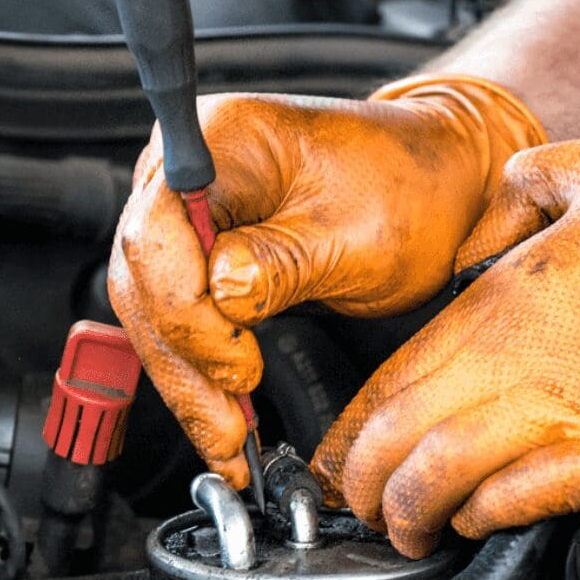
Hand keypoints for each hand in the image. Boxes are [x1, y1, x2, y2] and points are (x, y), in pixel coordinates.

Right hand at [107, 76, 545, 486]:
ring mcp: (185, 214)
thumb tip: (222, 296)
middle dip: (184, 363)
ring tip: (226, 441)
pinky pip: (177, 321)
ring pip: (151, 313)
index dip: (187, 310)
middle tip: (227, 427)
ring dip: (187, 382)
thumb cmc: (409, 188)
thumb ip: (283, 263)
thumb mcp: (360, 233)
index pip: (158, 232)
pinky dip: (199, 374)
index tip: (237, 364)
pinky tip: (222, 417)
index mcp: (220, 138)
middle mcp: (184, 171)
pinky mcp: (196, 256)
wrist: (436, 183)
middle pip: (144, 280)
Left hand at [314, 133, 579, 556]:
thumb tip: (499, 192)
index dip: (352, 423)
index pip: (395, 371)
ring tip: (401, 531)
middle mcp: (526, 360)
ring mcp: (575, 415)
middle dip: (359, 481)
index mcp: (511, 295)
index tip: (336, 451)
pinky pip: (525, 502)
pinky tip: (473, 522)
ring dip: (409, 513)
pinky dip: (484, 517)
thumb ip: (534, 181)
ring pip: (446, 479)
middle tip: (351, 504)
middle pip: (401, 435)